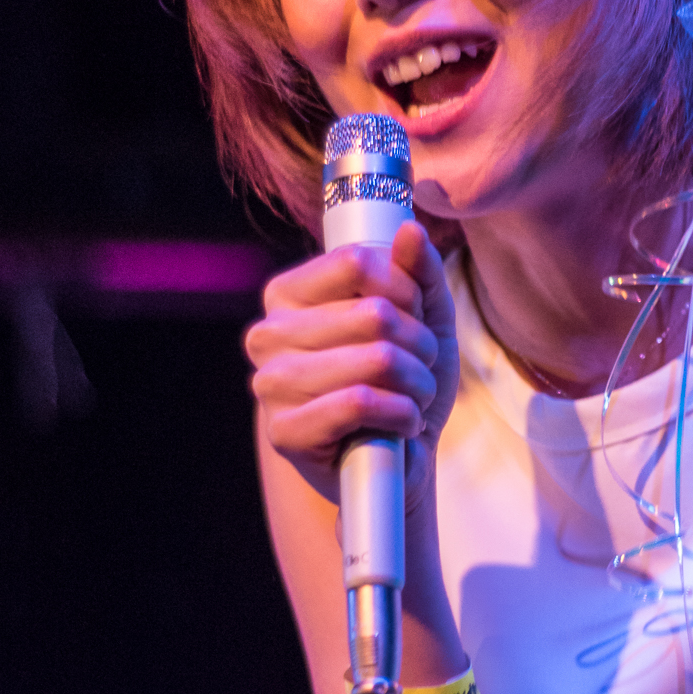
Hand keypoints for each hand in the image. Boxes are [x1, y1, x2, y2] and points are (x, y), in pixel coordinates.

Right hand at [244, 220, 458, 513]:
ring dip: (416, 383)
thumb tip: (409, 231)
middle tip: (419, 367)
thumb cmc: (403, 383)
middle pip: (375, 313)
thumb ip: (419, 273)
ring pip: (375, 360)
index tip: (415, 316)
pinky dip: (401, 414)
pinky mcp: (284, 431)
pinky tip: (404, 424)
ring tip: (414, 397)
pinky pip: (360, 403)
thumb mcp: (425, 320)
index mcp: (288, 294)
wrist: (397, 463)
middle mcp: (267, 333)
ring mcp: (269, 383)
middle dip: (418, 345)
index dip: (406, 289)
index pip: (358, 261)